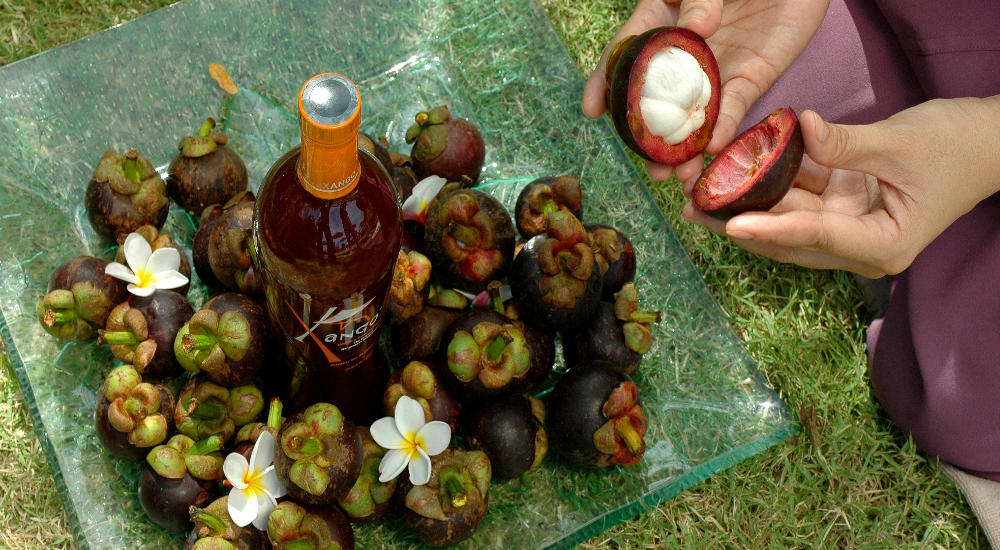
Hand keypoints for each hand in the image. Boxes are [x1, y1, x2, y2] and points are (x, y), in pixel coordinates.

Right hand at [582, 0, 828, 180]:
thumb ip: (699, 0)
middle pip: (659, 101)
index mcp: (662, 24)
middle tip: (647, 164)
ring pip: (695, 115)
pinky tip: (713, 148)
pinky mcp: (752, 77)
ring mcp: (717, 70)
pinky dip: (725, 127)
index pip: (626, 57)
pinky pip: (735, 106)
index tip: (592, 111)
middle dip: (651, 138)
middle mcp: (684, 56)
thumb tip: (697, 29)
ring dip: (686, 148)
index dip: (606, 84)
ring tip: (677, 176)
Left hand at [681, 97, 999, 277]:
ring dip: (747, 207)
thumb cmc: (958, 147)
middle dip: (741, 225)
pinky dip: (771, 185)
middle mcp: (861, 244)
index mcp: (882, 244)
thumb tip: (801, 128)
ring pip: (788, 220)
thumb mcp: (900, 143)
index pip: (816, 236)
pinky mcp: (845, 205)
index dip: (772, 229)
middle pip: (791, 239)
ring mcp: (851, 225)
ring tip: (698, 197)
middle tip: (694, 210)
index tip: (732, 225)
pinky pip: (800, 198)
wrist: (990, 142)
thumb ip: (846, 143)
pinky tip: (734, 173)